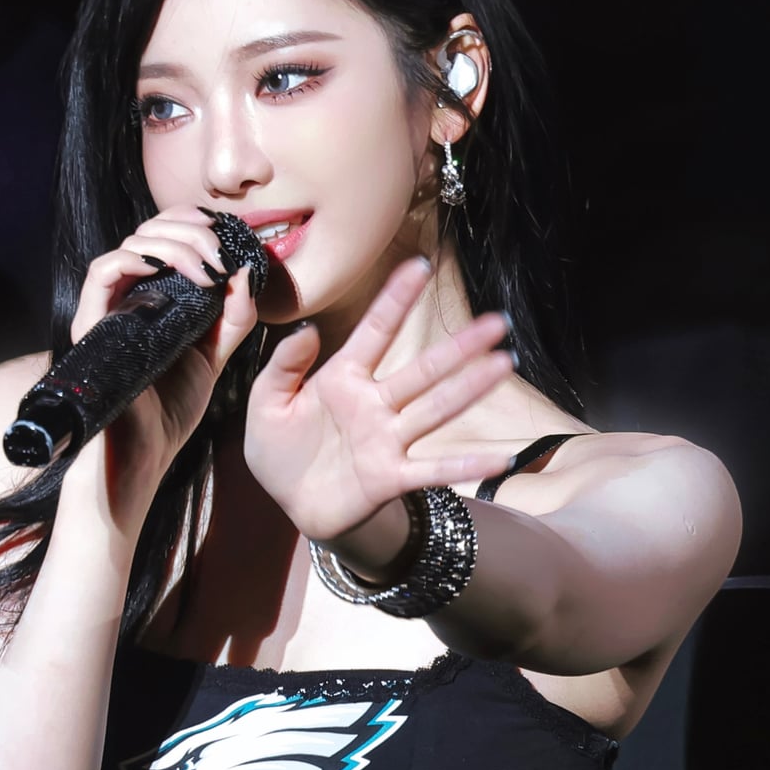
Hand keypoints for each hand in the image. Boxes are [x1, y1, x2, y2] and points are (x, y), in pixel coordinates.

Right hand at [63, 206, 258, 501]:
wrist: (142, 457)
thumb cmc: (169, 412)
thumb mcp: (214, 358)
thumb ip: (233, 319)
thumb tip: (247, 272)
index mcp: (152, 299)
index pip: (165, 237)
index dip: (193, 224)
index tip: (226, 234)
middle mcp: (126, 298)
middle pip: (148, 232)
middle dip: (189, 230)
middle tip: (220, 252)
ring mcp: (106, 310)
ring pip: (131, 246)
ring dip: (174, 245)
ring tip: (206, 269)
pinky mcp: (89, 325)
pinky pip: (102, 272)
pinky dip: (136, 259)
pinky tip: (168, 270)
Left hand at [243, 257, 516, 542]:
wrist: (290, 504)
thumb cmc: (279, 450)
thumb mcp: (266, 403)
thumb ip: (283, 366)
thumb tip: (306, 329)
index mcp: (343, 378)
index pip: (376, 331)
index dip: (396, 300)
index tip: (420, 266)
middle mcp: (375, 404)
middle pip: (423, 370)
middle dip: (459, 347)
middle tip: (497, 321)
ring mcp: (387, 439)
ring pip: (436, 408)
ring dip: (471, 388)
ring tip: (504, 364)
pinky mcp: (391, 476)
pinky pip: (433, 469)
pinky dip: (465, 465)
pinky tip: (499, 456)